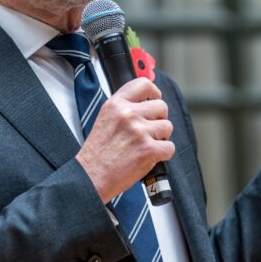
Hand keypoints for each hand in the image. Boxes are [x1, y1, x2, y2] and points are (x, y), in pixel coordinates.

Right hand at [76, 77, 175, 201]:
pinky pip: (170, 147)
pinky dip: (163, 154)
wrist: (90, 177)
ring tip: (145, 145)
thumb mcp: (104, 119)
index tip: (153, 101)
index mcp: (115, 104)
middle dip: (158, 120)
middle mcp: (128, 114)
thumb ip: (124, 108)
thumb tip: (147, 101)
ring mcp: (139, 131)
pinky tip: (149, 157)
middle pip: (161, 106)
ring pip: (167, 126)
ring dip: (161, 137)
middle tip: (148, 132)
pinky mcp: (148, 149)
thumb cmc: (97, 153)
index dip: (154, 93)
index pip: (144, 84)